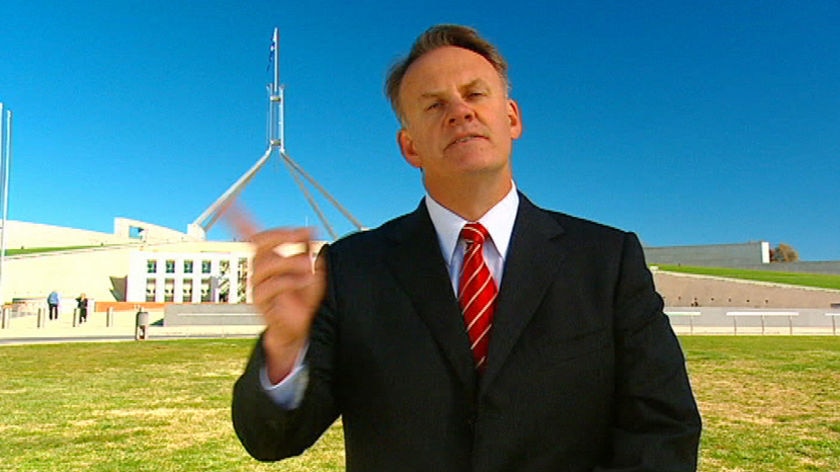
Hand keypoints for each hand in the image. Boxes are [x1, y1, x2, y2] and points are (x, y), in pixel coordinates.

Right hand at [222, 202, 326, 381]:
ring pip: (265, 264)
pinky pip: (272, 286)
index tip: (226, 202)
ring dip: (290, 261)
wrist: (299, 326)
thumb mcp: (311, 269)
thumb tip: (309, 229)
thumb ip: (308, 249)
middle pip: (258, 243)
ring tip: (310, 265)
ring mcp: (257, 285)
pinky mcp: (261, 302)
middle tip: (302, 235)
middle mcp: (257, 269)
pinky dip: (292, 281)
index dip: (237, 217)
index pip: (250, 233)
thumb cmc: (302, 297)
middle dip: (280, 235)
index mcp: (267, 257)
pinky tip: (306, 281)